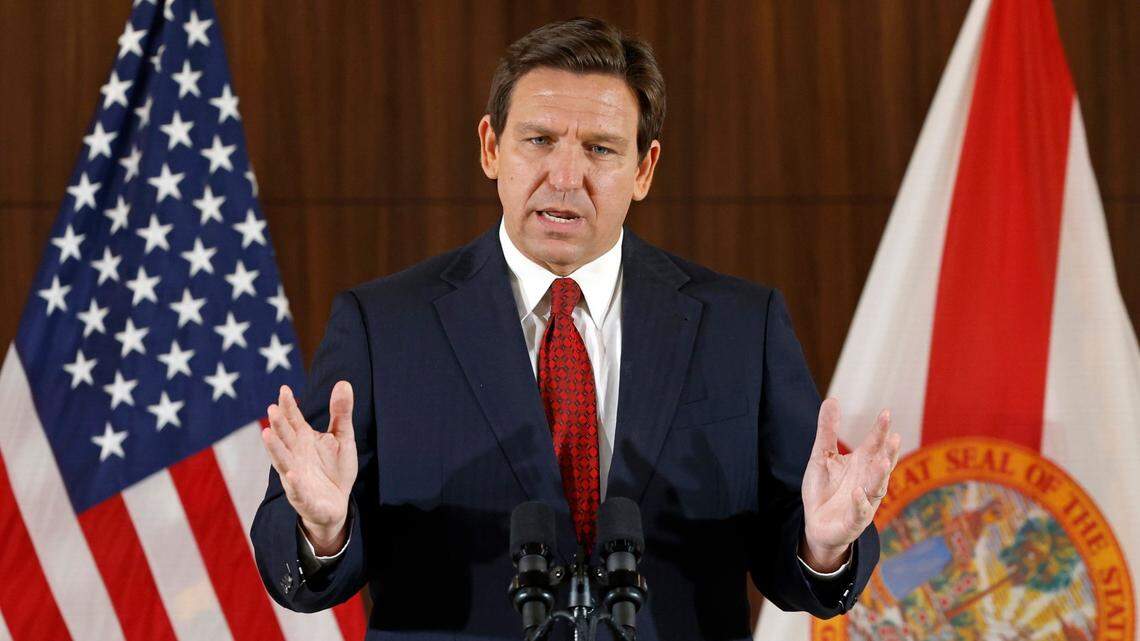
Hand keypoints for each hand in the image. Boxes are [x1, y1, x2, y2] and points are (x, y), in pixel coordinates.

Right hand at [261, 381, 357, 554]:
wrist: (337, 504)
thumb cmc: (335, 468)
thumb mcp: (342, 437)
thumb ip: (341, 412)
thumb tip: (344, 382)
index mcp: (303, 439)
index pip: (293, 419)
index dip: (289, 405)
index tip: (284, 389)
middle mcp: (295, 455)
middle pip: (285, 437)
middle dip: (278, 424)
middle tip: (272, 408)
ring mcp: (296, 476)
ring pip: (283, 460)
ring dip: (275, 449)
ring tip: (267, 434)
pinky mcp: (303, 497)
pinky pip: (297, 490)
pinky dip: (294, 482)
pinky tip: (291, 473)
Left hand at [800, 398, 900, 571]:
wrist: (816, 524)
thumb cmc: (824, 489)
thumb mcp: (822, 456)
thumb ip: (828, 430)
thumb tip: (832, 399)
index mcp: (861, 464)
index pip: (874, 444)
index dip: (880, 430)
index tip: (886, 412)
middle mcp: (867, 481)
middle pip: (881, 464)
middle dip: (888, 452)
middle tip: (895, 436)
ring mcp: (864, 501)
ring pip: (876, 487)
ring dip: (880, 476)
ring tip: (883, 461)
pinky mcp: (854, 521)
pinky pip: (859, 511)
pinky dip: (859, 502)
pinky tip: (857, 492)